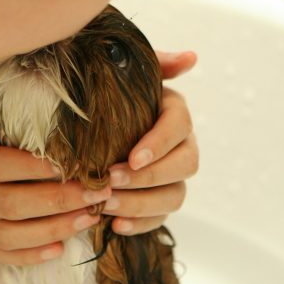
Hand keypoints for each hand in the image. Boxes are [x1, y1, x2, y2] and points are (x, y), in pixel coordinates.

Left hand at [102, 51, 198, 234]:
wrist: (91, 121)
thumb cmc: (109, 95)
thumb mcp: (127, 74)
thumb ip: (157, 64)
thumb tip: (191, 57)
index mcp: (173, 112)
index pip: (179, 126)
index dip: (160, 143)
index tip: (132, 157)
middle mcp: (181, 144)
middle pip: (185, 164)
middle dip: (150, 176)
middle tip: (112, 180)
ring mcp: (173, 175)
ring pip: (175, 195)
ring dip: (143, 203)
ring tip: (107, 205)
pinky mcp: (160, 199)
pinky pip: (161, 217)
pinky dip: (140, 224)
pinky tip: (115, 226)